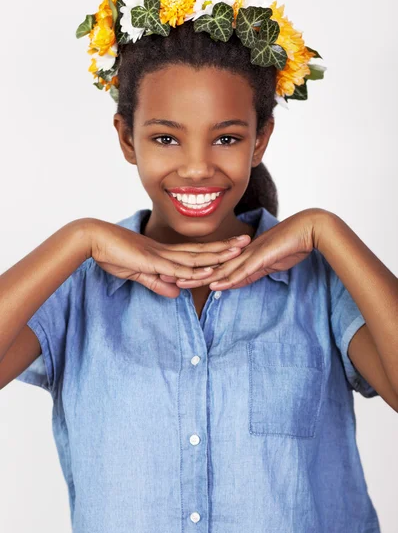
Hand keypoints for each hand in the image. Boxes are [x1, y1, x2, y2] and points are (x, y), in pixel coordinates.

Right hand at [86, 219, 251, 297]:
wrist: (94, 239)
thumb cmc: (113, 254)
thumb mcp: (139, 273)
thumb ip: (158, 283)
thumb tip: (176, 293)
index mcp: (165, 253)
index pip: (196, 253)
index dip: (215, 250)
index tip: (233, 248)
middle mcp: (167, 252)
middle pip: (202, 251)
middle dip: (225, 248)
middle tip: (248, 242)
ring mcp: (161, 255)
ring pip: (194, 258)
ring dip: (217, 256)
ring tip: (238, 252)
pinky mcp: (151, 261)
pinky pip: (176, 268)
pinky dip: (193, 271)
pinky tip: (209, 271)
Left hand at [160, 209, 328, 290]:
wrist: (309, 229)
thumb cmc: (291, 244)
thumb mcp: (265, 263)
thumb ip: (249, 272)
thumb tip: (234, 281)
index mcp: (238, 252)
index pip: (209, 262)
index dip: (190, 268)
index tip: (171, 272)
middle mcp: (239, 252)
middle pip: (207, 263)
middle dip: (184, 270)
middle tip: (160, 275)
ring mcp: (248, 254)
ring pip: (219, 267)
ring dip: (199, 276)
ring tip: (178, 282)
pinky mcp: (261, 257)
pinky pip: (242, 270)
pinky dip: (228, 279)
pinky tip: (215, 285)